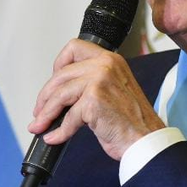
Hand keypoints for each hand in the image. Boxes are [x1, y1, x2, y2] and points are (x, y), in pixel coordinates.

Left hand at [28, 40, 163, 160]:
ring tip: (41, 125)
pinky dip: (59, 131)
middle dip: (45, 96)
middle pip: (61, 75)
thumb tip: (59, 94)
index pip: (74, 48)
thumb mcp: (114, 90)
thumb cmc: (132, 120)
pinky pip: (67, 117)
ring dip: (46, 113)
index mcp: (111, 60)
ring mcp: (99, 81)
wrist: (146, 138)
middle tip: (40, 111)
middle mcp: (105, 65)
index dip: (59, 64)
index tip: (54, 82)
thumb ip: (91, 83)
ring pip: (59, 94)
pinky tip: (55, 137)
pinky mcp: (94, 100)